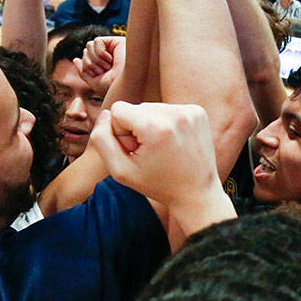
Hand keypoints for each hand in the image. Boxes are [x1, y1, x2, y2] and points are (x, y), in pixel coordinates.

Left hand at [74, 35, 125, 92]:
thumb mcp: (96, 83)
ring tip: (108, 65)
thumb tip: (75, 59)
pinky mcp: (113, 41)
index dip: (87, 69)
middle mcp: (105, 56)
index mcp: (102, 65)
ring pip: (88, 46)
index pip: (83, 61)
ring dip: (95, 59)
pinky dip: (100, 52)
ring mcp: (110, 48)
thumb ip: (83, 73)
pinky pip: (95, 42)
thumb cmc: (116, 84)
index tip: (100, 75)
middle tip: (105, 71)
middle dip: (91, 65)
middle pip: (85, 53)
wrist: (130, 80)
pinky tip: (111, 58)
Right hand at [89, 102, 218, 204]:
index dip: (120, 133)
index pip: (118, 109)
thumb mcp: (120, 171)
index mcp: (155, 127)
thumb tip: (106, 113)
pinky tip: (174, 143)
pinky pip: (168, 109)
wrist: (197, 193)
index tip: (135, 151)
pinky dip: (166, 124)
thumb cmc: (157, 185)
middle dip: (136, 128)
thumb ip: (102, 140)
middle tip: (151, 153)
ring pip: (152, 107)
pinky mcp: (198, 112)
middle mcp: (175, 114)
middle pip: (136, 107)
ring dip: (151, 126)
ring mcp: (190, 111)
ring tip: (162, 149)